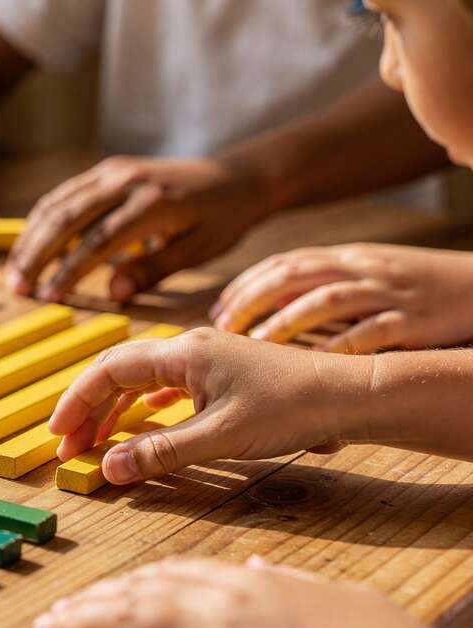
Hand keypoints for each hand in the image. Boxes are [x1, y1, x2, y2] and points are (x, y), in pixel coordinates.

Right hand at [5, 157, 273, 301]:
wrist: (235, 174)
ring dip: (31, 238)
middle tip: (17, 289)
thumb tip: (113, 295)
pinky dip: (42, 220)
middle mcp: (126, 180)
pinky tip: (30, 246)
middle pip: (66, 218)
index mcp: (152, 203)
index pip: (98, 240)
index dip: (69, 271)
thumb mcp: (197, 250)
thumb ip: (153, 270)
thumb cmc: (221, 218)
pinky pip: (65, 194)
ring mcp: (113, 170)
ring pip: (58, 203)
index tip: (49, 298)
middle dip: (36, 255)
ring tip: (16, 272)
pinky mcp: (106, 169)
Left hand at [33, 556, 453, 627]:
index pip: (173, 570)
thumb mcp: (328, 592)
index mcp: (246, 579)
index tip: (108, 587)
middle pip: (138, 591)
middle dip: (93, 599)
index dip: (132, 580)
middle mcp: (221, 600)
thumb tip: (262, 566)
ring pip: (129, 621)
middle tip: (58, 607)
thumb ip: (288, 578)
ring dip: (82, 623)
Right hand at [47, 328, 371, 484]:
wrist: (349, 395)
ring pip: (140, 377)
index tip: (59, 435)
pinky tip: (142, 420)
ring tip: (99, 441)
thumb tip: (109, 469)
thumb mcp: (220, 438)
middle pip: (117, 371)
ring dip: (114, 408)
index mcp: (181, 353)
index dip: (76, 402)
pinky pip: (165, 382)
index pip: (108, 370)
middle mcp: (188, 347)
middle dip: (89, 407)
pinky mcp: (221, 371)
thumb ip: (161, 453)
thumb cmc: (290, 410)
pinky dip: (142, 403)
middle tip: (70, 445)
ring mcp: (205, 356)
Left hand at [212, 243, 472, 352]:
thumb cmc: (418, 289)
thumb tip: (269, 307)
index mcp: (347, 257)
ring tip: (256, 342)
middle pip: (294, 276)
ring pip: (326, 300)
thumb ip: (321, 287)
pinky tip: (312, 362)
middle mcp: (361, 269)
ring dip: (286, 321)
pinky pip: (370, 332)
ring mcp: (387, 293)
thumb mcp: (367, 277)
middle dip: (252, 300)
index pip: (283, 263)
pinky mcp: (413, 319)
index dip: (246, 285)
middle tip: (223, 327)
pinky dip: (338, 346)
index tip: (217, 311)